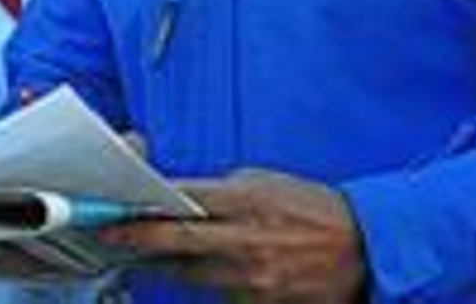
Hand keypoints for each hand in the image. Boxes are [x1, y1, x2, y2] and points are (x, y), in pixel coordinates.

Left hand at [97, 169, 366, 301]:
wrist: (367, 250)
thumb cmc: (313, 209)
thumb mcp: (264, 183)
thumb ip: (219, 192)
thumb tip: (179, 198)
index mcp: (246, 202)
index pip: (180, 205)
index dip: (142, 210)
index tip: (115, 211)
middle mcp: (245, 241)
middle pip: (174, 244)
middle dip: (135, 241)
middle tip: (108, 237)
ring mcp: (251, 278)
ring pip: (188, 274)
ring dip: (164, 264)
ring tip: (144, 253)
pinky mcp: (258, 303)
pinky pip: (215, 293)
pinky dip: (201, 281)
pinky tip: (194, 271)